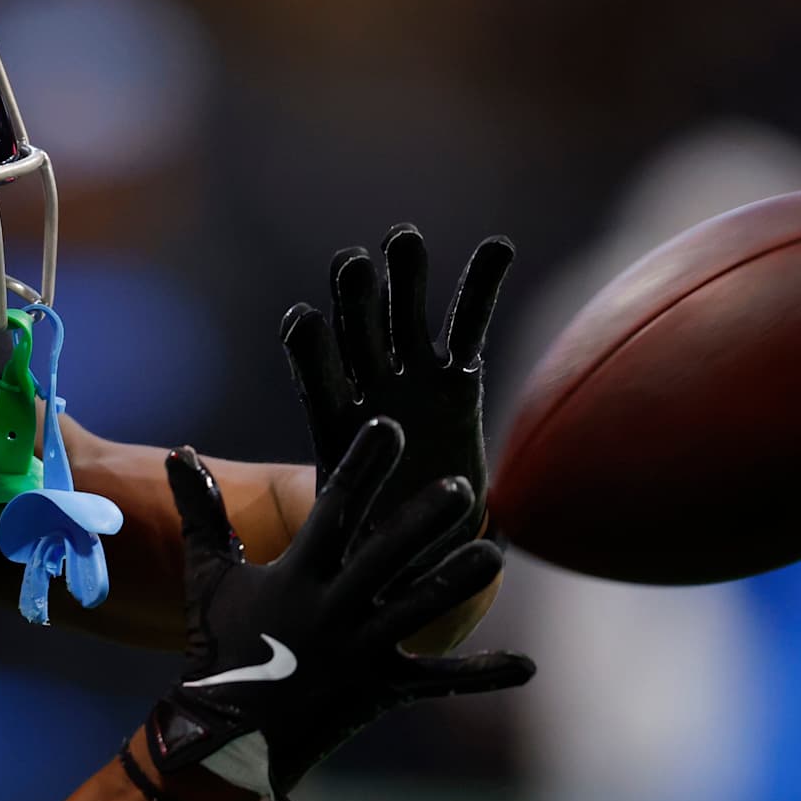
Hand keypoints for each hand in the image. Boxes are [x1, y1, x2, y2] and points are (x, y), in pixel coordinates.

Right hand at [146, 418, 533, 800]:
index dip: (361, 467)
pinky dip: (483, 674)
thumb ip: (202, 511)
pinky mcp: (381, 689)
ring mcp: (359, 651)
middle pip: (386, 555)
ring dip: (460, 581)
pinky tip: (526, 665)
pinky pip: (438, 679)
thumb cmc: (219, 646)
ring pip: (420, 609)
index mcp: (296, 575)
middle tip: (463, 488)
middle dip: (424, 520)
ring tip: (496, 552)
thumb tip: (181, 452)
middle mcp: (332, 609)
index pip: (333, 509)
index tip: (388, 429)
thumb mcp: (208, 575)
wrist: (223, 735)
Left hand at [281, 226, 512, 534]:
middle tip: (352, 266)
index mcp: (334, 425)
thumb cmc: (382, 551)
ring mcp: (412, 378)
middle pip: (357, 335)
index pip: (315, 380)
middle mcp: (369, 391)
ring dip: (405, 279)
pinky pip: (469, 324)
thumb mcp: (354, 548)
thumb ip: (350, 537)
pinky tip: (498, 246)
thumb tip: (329, 560)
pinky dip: (482, 285)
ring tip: (403, 240)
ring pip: (406, 317)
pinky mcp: (458, 378)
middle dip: (353, 301)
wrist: (427, 547)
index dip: (309, 351)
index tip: (302, 320)